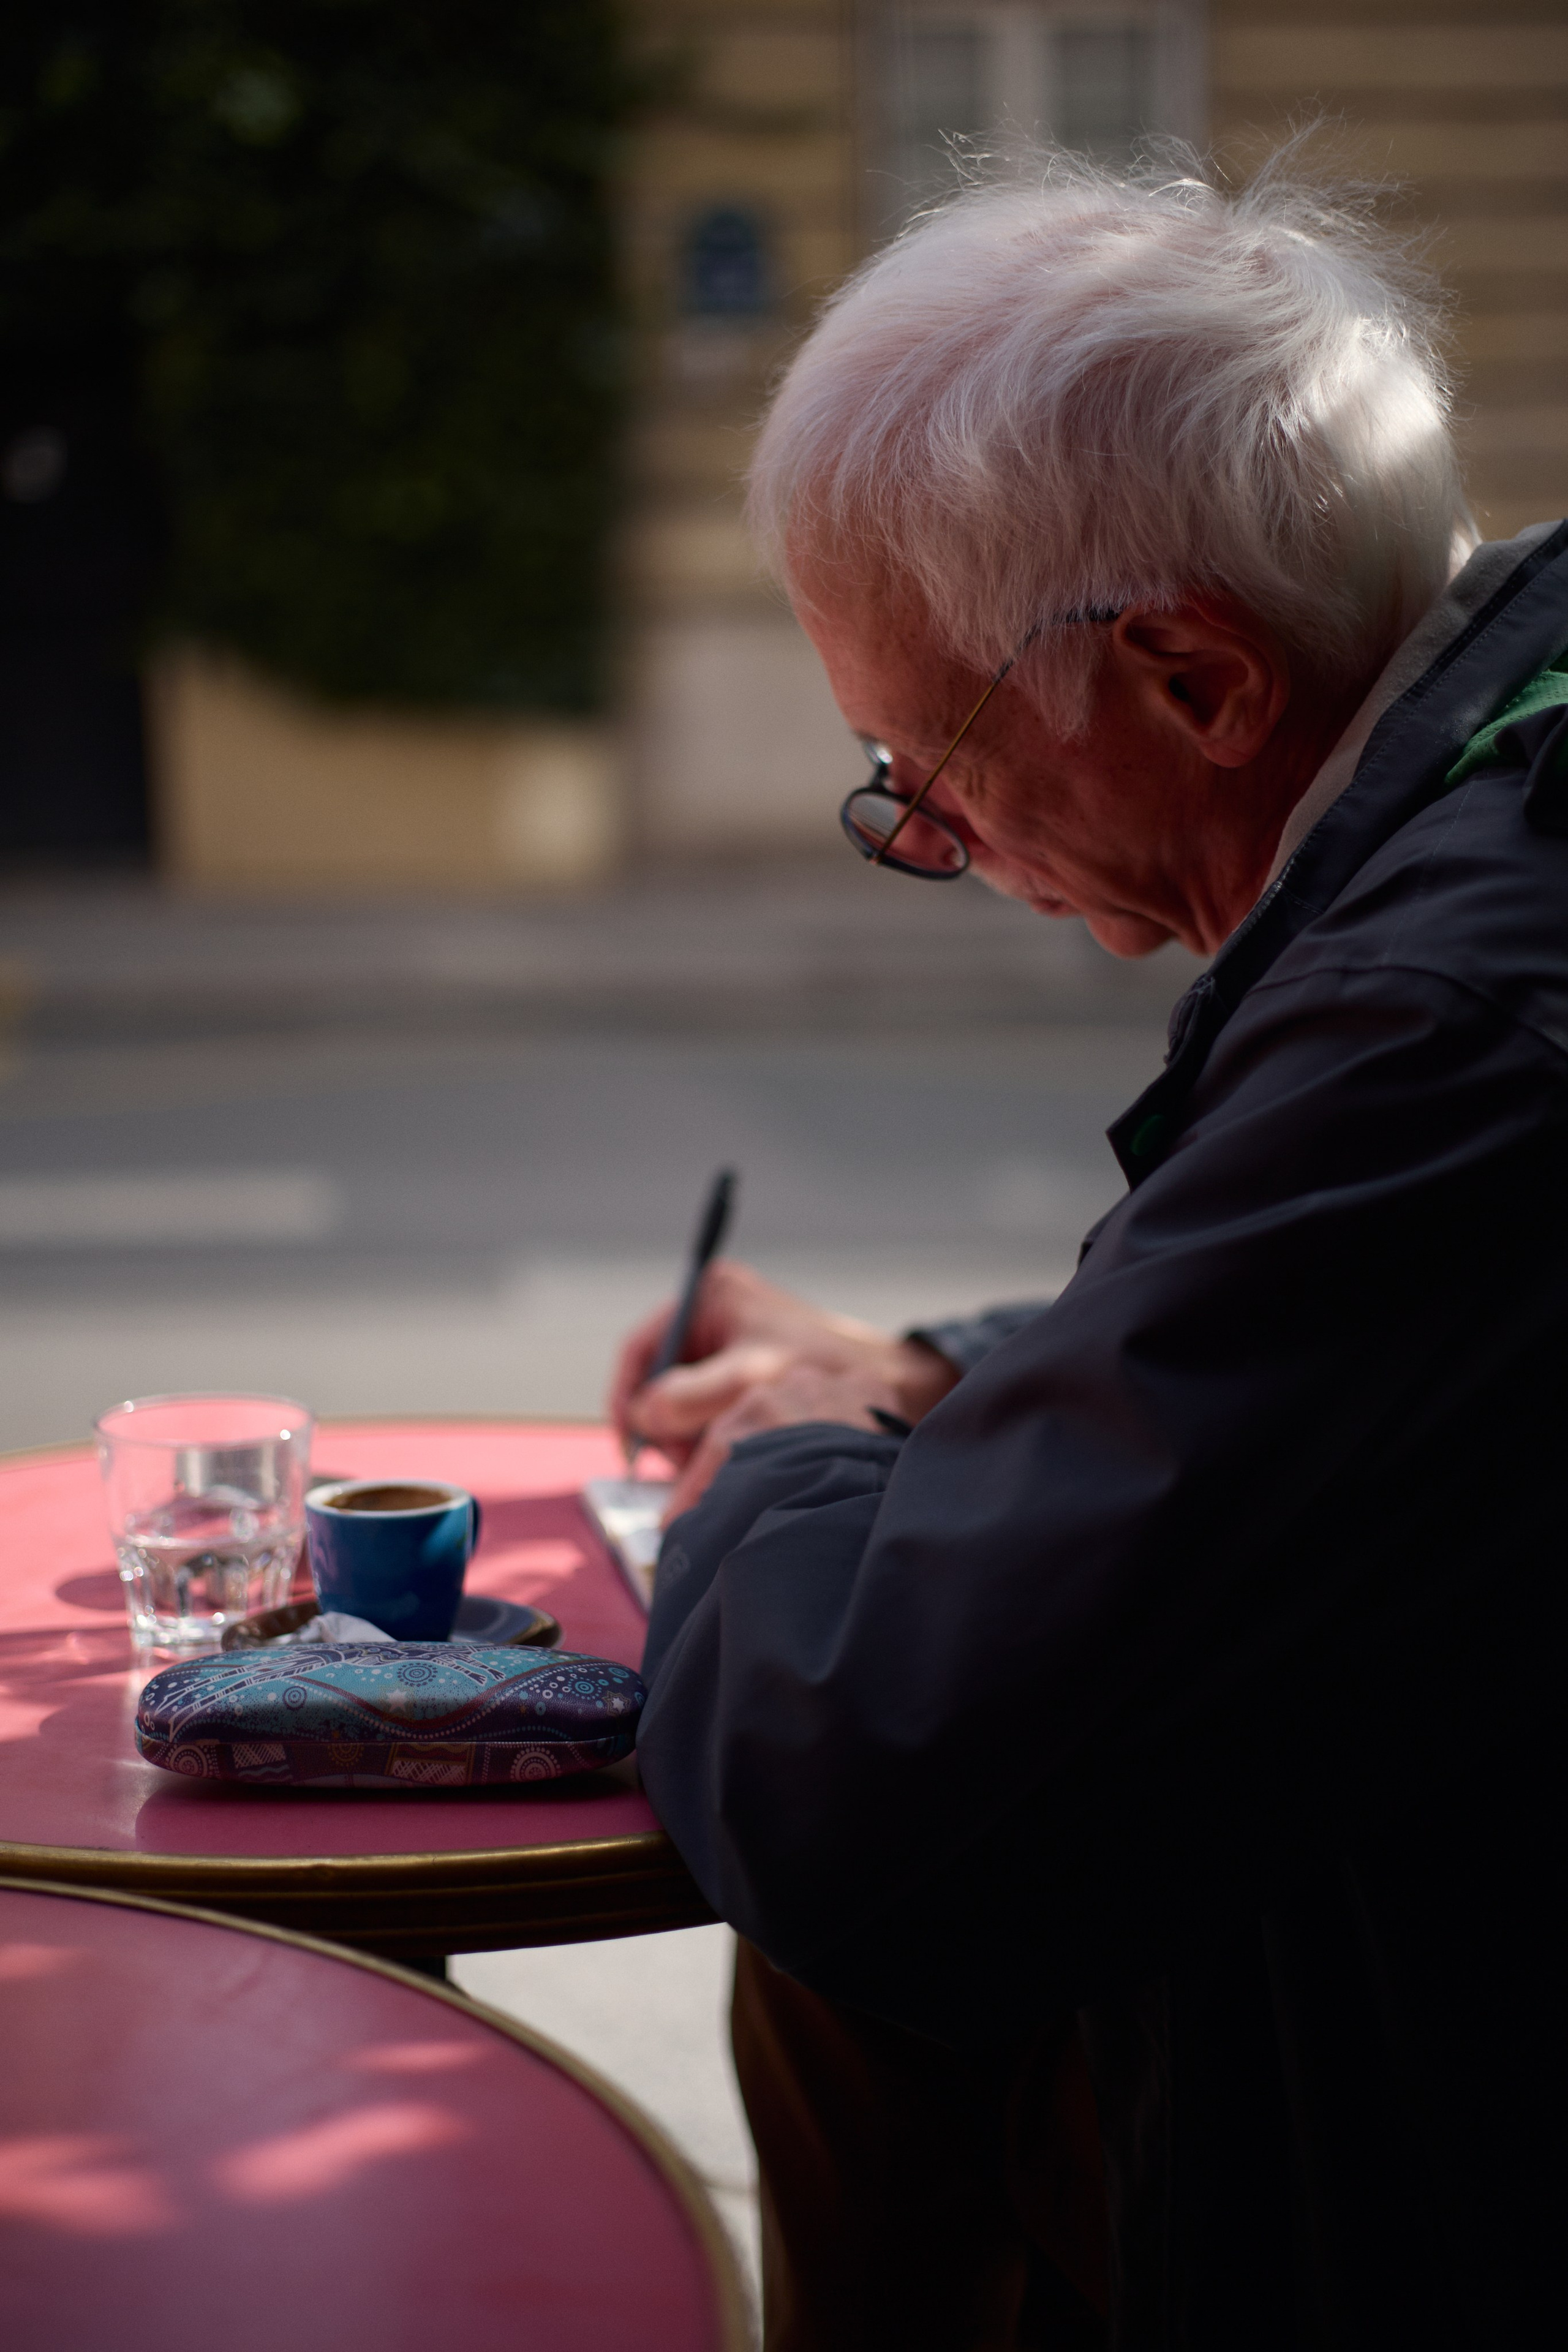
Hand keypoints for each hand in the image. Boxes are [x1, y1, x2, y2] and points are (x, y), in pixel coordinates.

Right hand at [608, 1259, 958, 1518]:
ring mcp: (727, 1349)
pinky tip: (729, 1454)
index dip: (628, 1395)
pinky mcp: (742, 1378)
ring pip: (679, 1405)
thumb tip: (643, 1415)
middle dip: (663, 1423)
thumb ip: (690, 1394)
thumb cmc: (825, 1367)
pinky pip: (706, 1416)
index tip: (630, 1439)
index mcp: (710, 1295)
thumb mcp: (750, 1378)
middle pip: (657, 1381)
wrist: (888, 1382)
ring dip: (686, 1437)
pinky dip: (708, 1438)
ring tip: (711, 1458)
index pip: (642, 1347)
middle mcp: (713, 1318)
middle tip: (680, 1458)